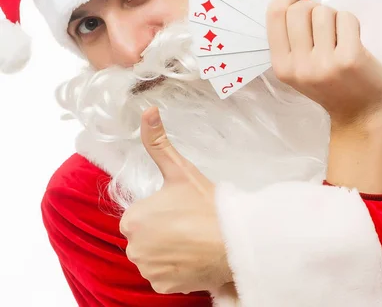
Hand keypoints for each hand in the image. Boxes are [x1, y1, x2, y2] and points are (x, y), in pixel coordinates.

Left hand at [119, 107, 232, 293]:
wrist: (233, 241)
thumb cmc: (207, 206)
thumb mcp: (181, 170)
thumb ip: (158, 142)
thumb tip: (147, 110)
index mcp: (133, 219)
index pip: (142, 216)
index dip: (163, 212)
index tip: (182, 210)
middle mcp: (133, 247)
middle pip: (146, 238)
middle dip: (164, 232)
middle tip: (190, 225)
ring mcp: (149, 270)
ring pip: (155, 257)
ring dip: (170, 252)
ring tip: (194, 242)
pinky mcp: (163, 287)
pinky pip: (165, 276)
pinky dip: (177, 270)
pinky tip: (194, 258)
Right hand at [266, 0, 381, 127]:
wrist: (360, 113)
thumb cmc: (331, 84)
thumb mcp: (300, 67)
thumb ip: (293, 38)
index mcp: (281, 66)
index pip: (275, 15)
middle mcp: (299, 66)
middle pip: (300, 9)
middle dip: (315, 8)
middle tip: (326, 24)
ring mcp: (324, 64)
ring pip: (324, 12)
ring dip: (335, 18)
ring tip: (341, 37)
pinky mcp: (349, 59)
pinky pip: (346, 18)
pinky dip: (352, 23)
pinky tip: (354, 41)